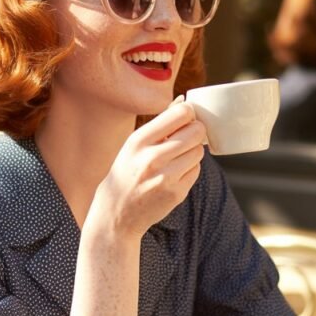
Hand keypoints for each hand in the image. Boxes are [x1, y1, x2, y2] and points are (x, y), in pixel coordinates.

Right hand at [91, 99, 204, 240]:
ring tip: (176, 158)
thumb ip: (160, 124)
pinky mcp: (176, 193)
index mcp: (139, 140)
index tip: (186, 119)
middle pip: (196, 131)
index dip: (189, 114)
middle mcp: (152, 158)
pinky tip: (174, 174)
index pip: (181, 114)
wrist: (117, 213)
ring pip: (199, 152)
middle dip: (195, 132)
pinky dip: (189, 169)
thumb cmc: (126, 173)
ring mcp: (166, 177)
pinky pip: (196, 171)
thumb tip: (184, 101)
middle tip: (187, 137)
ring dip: (192, 152)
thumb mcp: (134, 145)